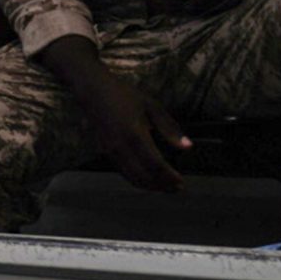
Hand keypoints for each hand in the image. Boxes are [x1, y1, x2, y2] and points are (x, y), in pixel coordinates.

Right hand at [73, 67, 189, 192]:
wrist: (93, 91)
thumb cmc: (123, 95)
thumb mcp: (151, 106)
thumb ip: (169, 128)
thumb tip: (187, 146)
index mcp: (135, 134)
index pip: (155, 164)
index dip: (169, 177)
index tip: (181, 182)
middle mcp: (121, 146)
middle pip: (144, 176)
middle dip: (161, 185)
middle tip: (176, 188)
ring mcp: (111, 151)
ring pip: (132, 177)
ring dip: (150, 185)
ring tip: (165, 186)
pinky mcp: (105, 152)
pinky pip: (123, 172)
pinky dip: (138, 179)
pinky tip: (148, 177)